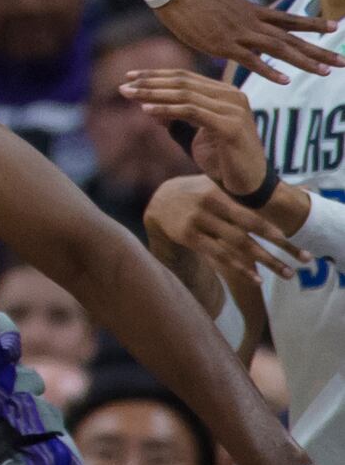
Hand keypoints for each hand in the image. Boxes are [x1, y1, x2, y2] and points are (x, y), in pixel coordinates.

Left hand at [119, 66, 271, 192]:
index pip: (185, 77)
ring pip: (185, 95)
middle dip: (150, 83)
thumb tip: (147, 104)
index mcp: (226, 94)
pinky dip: (167, 109)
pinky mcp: (232, 126)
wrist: (250, 186)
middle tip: (122, 86)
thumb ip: (176, 118)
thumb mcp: (195, 135)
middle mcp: (233, 96)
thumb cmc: (223, 161)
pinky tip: (147, 110)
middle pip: (183, 82)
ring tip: (129, 95)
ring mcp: (235, 110)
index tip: (129, 76)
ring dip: (153, 94)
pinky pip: (192, 112)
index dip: (155, 75)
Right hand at [146, 173, 302, 280]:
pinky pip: (219, 256)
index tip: (294, 241)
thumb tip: (300, 186)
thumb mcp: (218, 184)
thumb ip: (246, 191)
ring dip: (265, 261)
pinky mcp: (189, 237)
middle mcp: (209, 206)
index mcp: (220, 192)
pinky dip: (239, 268)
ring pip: (237, 246)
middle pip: (250, 231)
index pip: (253, 213)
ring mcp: (198, 222)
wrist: (159, 201)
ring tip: (288, 273)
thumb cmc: (199, 193)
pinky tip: (257, 279)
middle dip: (279, 246)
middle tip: (305, 258)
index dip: (274, 229)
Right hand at [151, 0, 336, 83]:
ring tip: (326, 73)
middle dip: (318, 50)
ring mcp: (237, 33)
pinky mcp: (221, 44)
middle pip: (291, 38)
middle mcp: (250, 21)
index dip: (313, 24)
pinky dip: (269, 70)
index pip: (289, 18)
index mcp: (251, 8)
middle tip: (343, 62)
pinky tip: (285, 80)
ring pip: (278, 49)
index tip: (336, 28)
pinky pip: (250, 60)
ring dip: (304, 61)